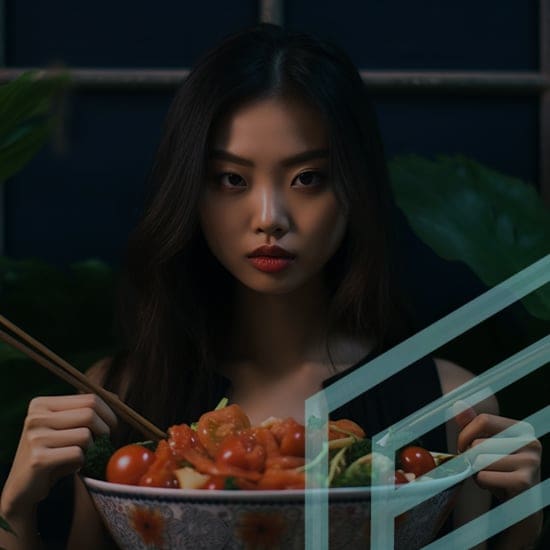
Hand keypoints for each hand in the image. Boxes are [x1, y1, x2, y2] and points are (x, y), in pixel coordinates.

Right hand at [0, 394, 116, 518]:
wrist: (23, 488)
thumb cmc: (52, 454)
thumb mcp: (66, 428)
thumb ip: (86, 411)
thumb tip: (117, 398)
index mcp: (42, 404)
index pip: (90, 399)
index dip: (109, 414)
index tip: (112, 428)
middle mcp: (36, 417)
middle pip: (89, 414)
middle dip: (104, 431)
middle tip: (103, 444)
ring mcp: (35, 437)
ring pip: (85, 435)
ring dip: (91, 449)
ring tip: (81, 457)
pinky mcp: (39, 459)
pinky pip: (78, 454)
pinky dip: (81, 462)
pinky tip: (70, 467)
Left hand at [454, 403, 540, 500]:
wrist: (520, 504)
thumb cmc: (500, 470)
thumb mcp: (487, 444)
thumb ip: (472, 424)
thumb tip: (458, 404)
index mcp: (522, 429)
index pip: (483, 420)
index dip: (466, 434)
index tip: (463, 447)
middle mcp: (531, 442)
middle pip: (479, 442)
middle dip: (470, 457)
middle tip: (478, 466)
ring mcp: (530, 462)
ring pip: (480, 459)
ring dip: (475, 471)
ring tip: (487, 475)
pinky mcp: (524, 482)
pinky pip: (485, 476)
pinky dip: (481, 482)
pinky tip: (492, 486)